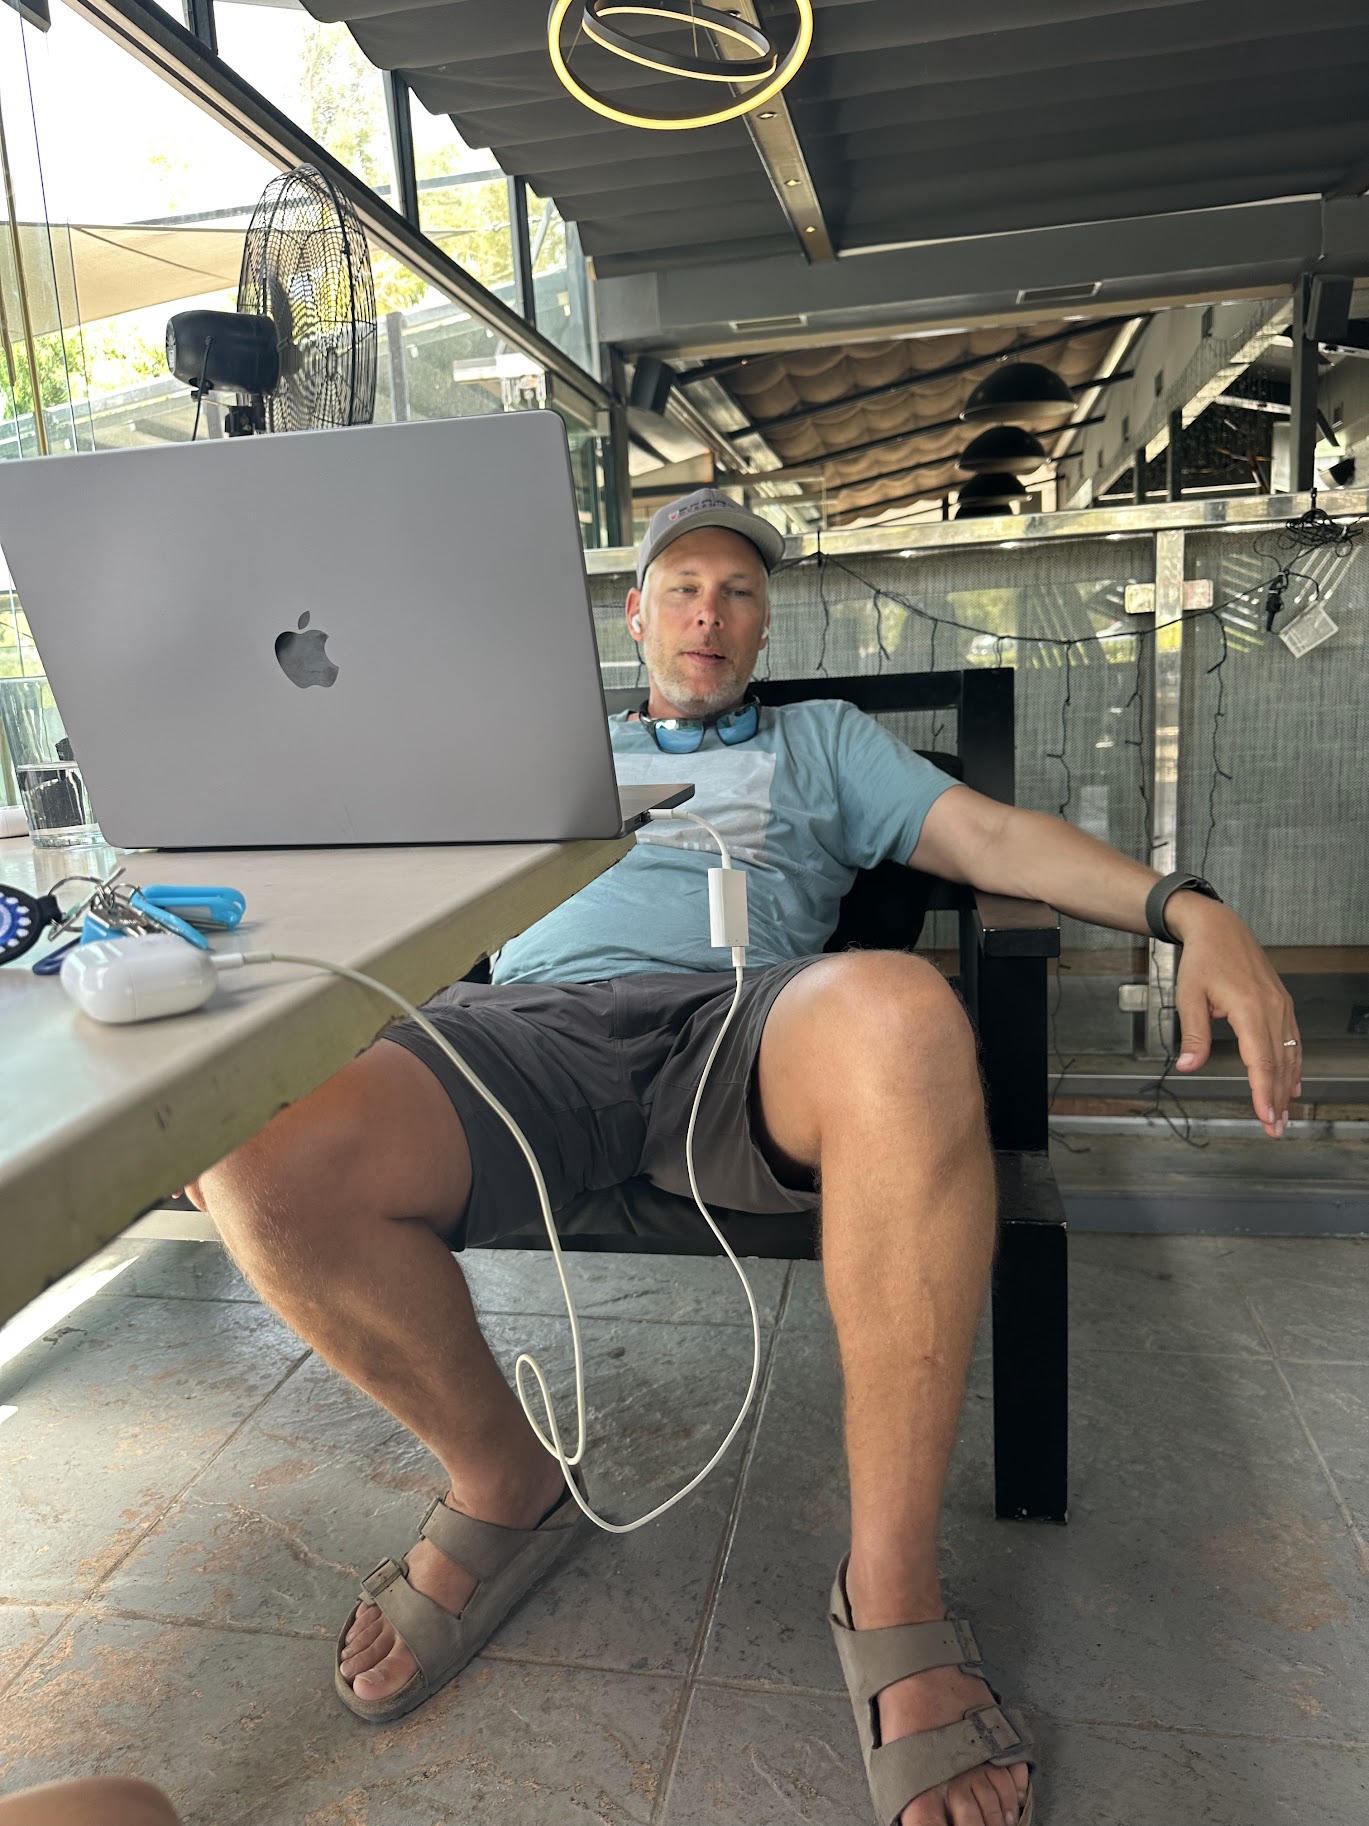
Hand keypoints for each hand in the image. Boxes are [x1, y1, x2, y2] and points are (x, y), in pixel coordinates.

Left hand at [1166, 893, 1298, 1137]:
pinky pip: (1292, 1040)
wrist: (1220, 928)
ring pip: (1289, 1054)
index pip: (1260, 1060)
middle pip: (1279, 1063)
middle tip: (1275, 1128)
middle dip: (1277, 1099)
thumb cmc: (1204, 959)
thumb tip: (1188, 1066)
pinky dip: (1293, 1065)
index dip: (1263, 1091)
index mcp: (1250, 1009)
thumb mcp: (1189, 996)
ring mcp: (1281, 1006)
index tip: (1266, 1116)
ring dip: (1287, 1086)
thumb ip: (1193, 1035)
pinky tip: (1292, 1083)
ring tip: (1283, 1115)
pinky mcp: (1281, 1003)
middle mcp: (1272, 1009)